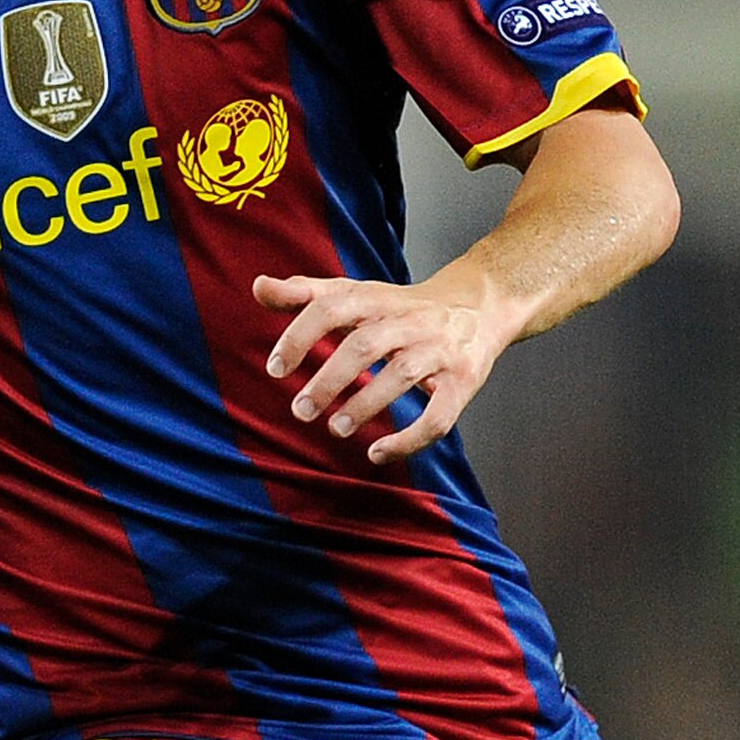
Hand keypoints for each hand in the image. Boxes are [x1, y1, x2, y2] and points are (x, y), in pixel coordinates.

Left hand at [254, 270, 514, 464]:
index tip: (276, 368)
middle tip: (300, 410)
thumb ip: (306, 293)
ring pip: (402, 375)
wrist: (480, 305)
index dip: (301, 335)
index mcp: (377, 298)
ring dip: (365, 405)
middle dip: (330, 379)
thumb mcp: (357, 293)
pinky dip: (409, 439)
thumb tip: (258, 286)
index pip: (333, 307)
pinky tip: (377, 453)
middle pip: (366, 344)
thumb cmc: (402, 307)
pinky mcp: (463, 381)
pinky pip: (439, 415)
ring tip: (335, 428)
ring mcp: (440, 350)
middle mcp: (410, 320)